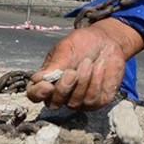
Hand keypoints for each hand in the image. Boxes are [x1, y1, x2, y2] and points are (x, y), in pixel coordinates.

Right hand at [26, 19, 142, 109]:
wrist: (108, 40)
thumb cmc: (83, 43)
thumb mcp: (65, 48)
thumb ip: (54, 66)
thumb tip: (38, 80)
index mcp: (47, 78)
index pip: (34, 94)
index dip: (38, 93)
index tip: (47, 85)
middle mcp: (61, 93)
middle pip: (53, 103)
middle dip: (63, 88)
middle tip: (72, 72)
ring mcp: (78, 100)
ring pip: (74, 103)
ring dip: (82, 82)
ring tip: (88, 62)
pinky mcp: (95, 102)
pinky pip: (91, 100)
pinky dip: (96, 82)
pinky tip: (100, 66)